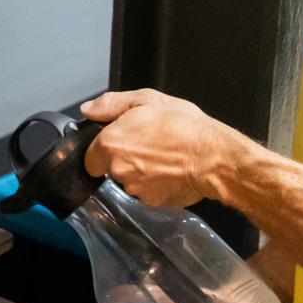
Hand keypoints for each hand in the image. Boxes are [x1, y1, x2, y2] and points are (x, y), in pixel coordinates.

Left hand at [80, 89, 244, 205]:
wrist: (214, 157)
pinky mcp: (154, 202)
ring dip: (142, 172)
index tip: (119, 142)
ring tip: (164, 156)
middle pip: (111, 169)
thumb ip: (110, 104)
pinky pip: (149, 193)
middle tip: (148, 144)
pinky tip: (172, 170)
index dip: (102, 150)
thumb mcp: (146, 99)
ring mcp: (136, 189)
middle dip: (125, 159)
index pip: (90, 158)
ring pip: (131, 182)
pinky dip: (158, 184)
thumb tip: (89, 109)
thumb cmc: (183, 127)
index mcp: (111, 144)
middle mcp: (119, 170)